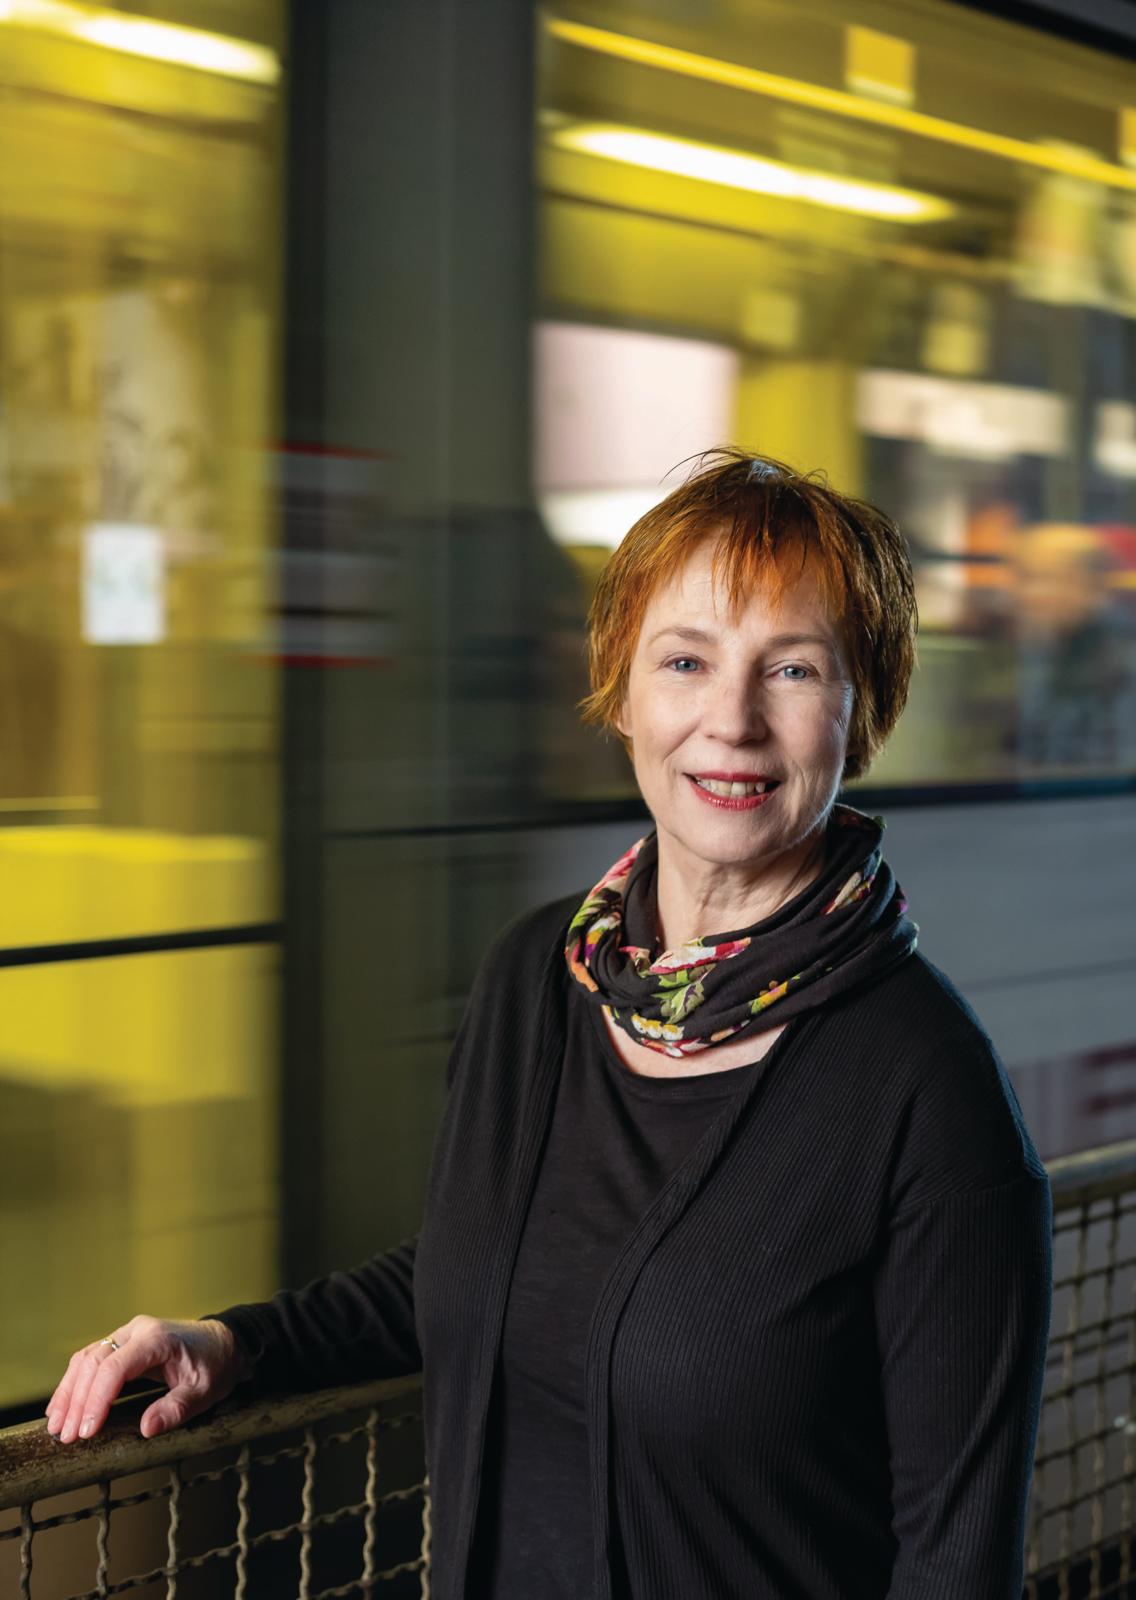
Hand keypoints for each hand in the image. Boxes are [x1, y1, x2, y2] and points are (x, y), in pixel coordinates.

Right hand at [46, 1316, 247, 1443]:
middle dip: (77, 1401)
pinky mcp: (122, 1344)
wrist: (224, 1342)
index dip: (97, 1399)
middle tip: (65, 1436)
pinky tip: (62, 1406)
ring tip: (56, 1427)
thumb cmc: (215, 1365)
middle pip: (94, 1362)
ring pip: (86, 1359)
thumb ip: (177, 1408)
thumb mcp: (205, 1390)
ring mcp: (127, 1334)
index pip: (115, 1366)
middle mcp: (136, 1331)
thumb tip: (146, 1428)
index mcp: (156, 1339)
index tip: (87, 1431)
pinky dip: (74, 1383)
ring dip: (68, 1393)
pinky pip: (90, 1360)